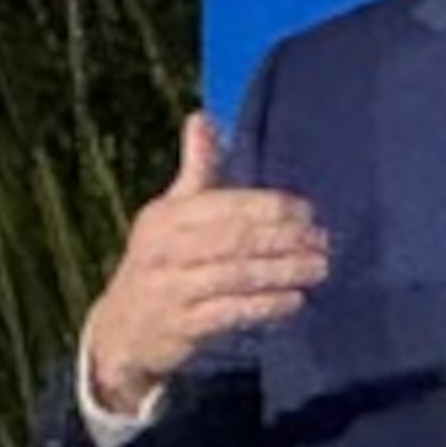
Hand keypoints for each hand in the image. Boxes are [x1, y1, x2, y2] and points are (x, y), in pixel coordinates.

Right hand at [80, 114, 329, 413]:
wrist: (121, 330)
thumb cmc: (159, 262)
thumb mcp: (171, 214)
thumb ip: (196, 169)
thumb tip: (202, 116)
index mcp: (165, 217)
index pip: (224, 205)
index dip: (269, 207)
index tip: (307, 212)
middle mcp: (164, 250)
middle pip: (234, 239)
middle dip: (284, 239)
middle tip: (323, 241)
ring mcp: (171, 288)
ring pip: (236, 275)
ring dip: (283, 271)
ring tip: (319, 268)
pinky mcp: (182, 325)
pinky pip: (230, 312)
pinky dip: (266, 306)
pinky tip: (295, 301)